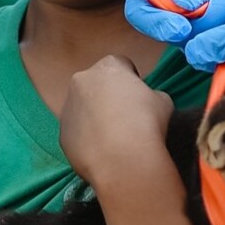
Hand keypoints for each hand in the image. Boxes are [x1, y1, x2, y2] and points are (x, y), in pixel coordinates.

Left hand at [57, 56, 175, 197]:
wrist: (122, 159)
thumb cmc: (146, 122)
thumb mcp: (163, 101)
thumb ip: (151, 94)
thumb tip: (146, 101)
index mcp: (107, 67)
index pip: (120, 64)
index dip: (131, 79)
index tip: (138, 96)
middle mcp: (81, 81)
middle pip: (96, 84)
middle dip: (107, 96)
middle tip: (125, 116)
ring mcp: (67, 108)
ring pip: (82, 108)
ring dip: (94, 117)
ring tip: (113, 138)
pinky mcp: (62, 135)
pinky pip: (76, 132)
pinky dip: (87, 138)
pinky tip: (102, 152)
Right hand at [122, 0, 224, 45]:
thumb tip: (181, 5)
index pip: (139, 11)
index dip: (155, 24)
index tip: (180, 27)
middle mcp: (172, 6)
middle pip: (172, 34)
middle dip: (202, 23)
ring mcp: (197, 24)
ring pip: (199, 44)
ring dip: (224, 27)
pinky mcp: (221, 35)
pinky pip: (223, 50)